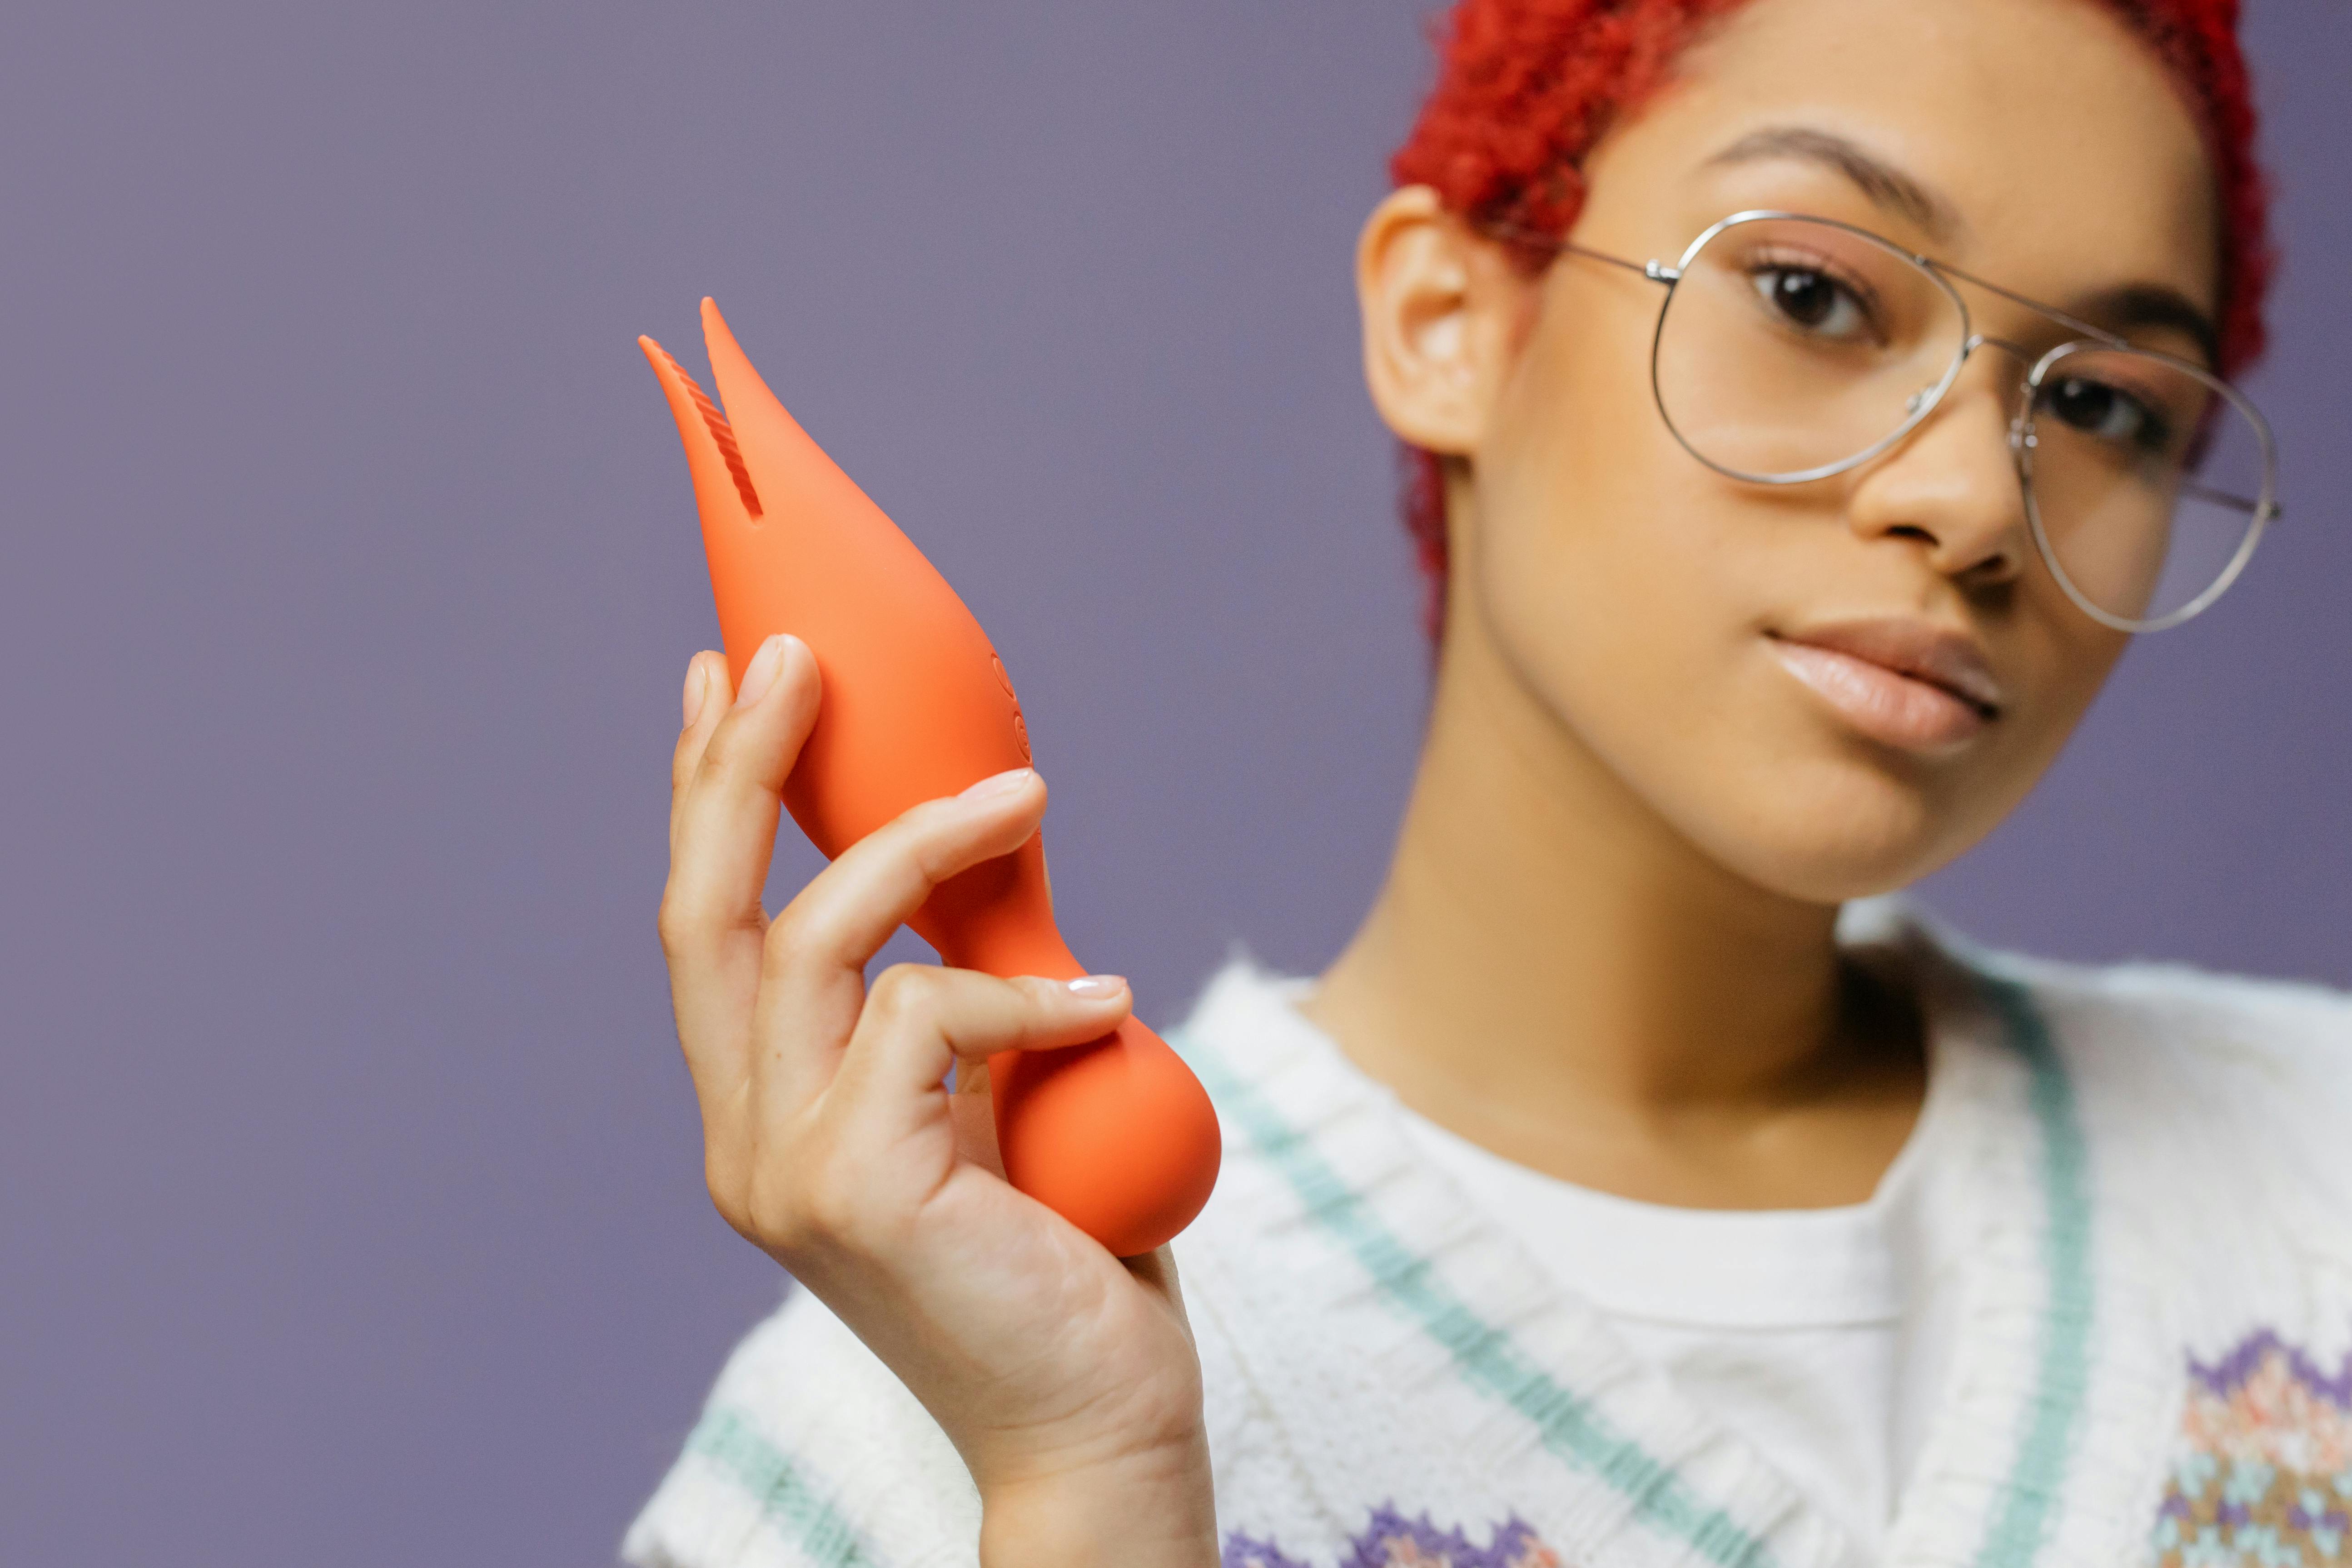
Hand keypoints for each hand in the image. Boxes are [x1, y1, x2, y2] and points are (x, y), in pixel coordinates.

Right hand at [659, 634, 1215, 1562]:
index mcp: (765, 1118)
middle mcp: (744, 1143)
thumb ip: (950, 1009)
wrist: (1093, 1421)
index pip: (709, 935)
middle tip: (792, 656)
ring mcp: (784, 1171)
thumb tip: (976, 866)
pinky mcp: (854, 1192)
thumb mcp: (988, 1102)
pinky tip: (1110, 1005)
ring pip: (814, 937)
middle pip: (707, 916)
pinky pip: (929, 1016)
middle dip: (736, 772)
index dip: (704, 803)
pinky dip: (1026, 989)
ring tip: (1027, 795)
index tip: (724, 687)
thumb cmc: (1059, 1259)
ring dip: (919, 844)